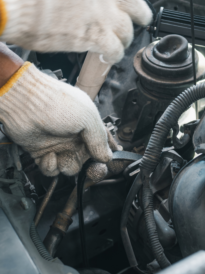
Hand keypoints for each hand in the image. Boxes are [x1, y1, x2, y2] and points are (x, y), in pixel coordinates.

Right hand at [0, 0, 151, 63]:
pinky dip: (115, 55)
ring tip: (121, 43)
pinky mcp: (95, 36)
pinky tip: (109, 57)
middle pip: (134, 3)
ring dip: (125, 38)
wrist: (16, 4)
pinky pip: (115, 49)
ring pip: (126, 29)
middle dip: (141, 13)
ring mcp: (101, 14)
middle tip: (142, 19)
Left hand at [0, 60, 118, 175]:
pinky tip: (49, 155)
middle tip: (93, 170)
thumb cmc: (56, 102)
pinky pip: (52, 169)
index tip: (111, 164)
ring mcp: (59, 146)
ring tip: (62, 156)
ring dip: (68, 166)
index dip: (108, 154)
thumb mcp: (87, 117)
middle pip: (89, 160)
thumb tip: (107, 156)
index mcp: (88, 125)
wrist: (24, 103)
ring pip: (72, 167)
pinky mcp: (43, 154)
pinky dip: (51, 167)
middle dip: (93, 168)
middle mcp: (75, 137)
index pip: (103, 143)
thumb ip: (99, 139)